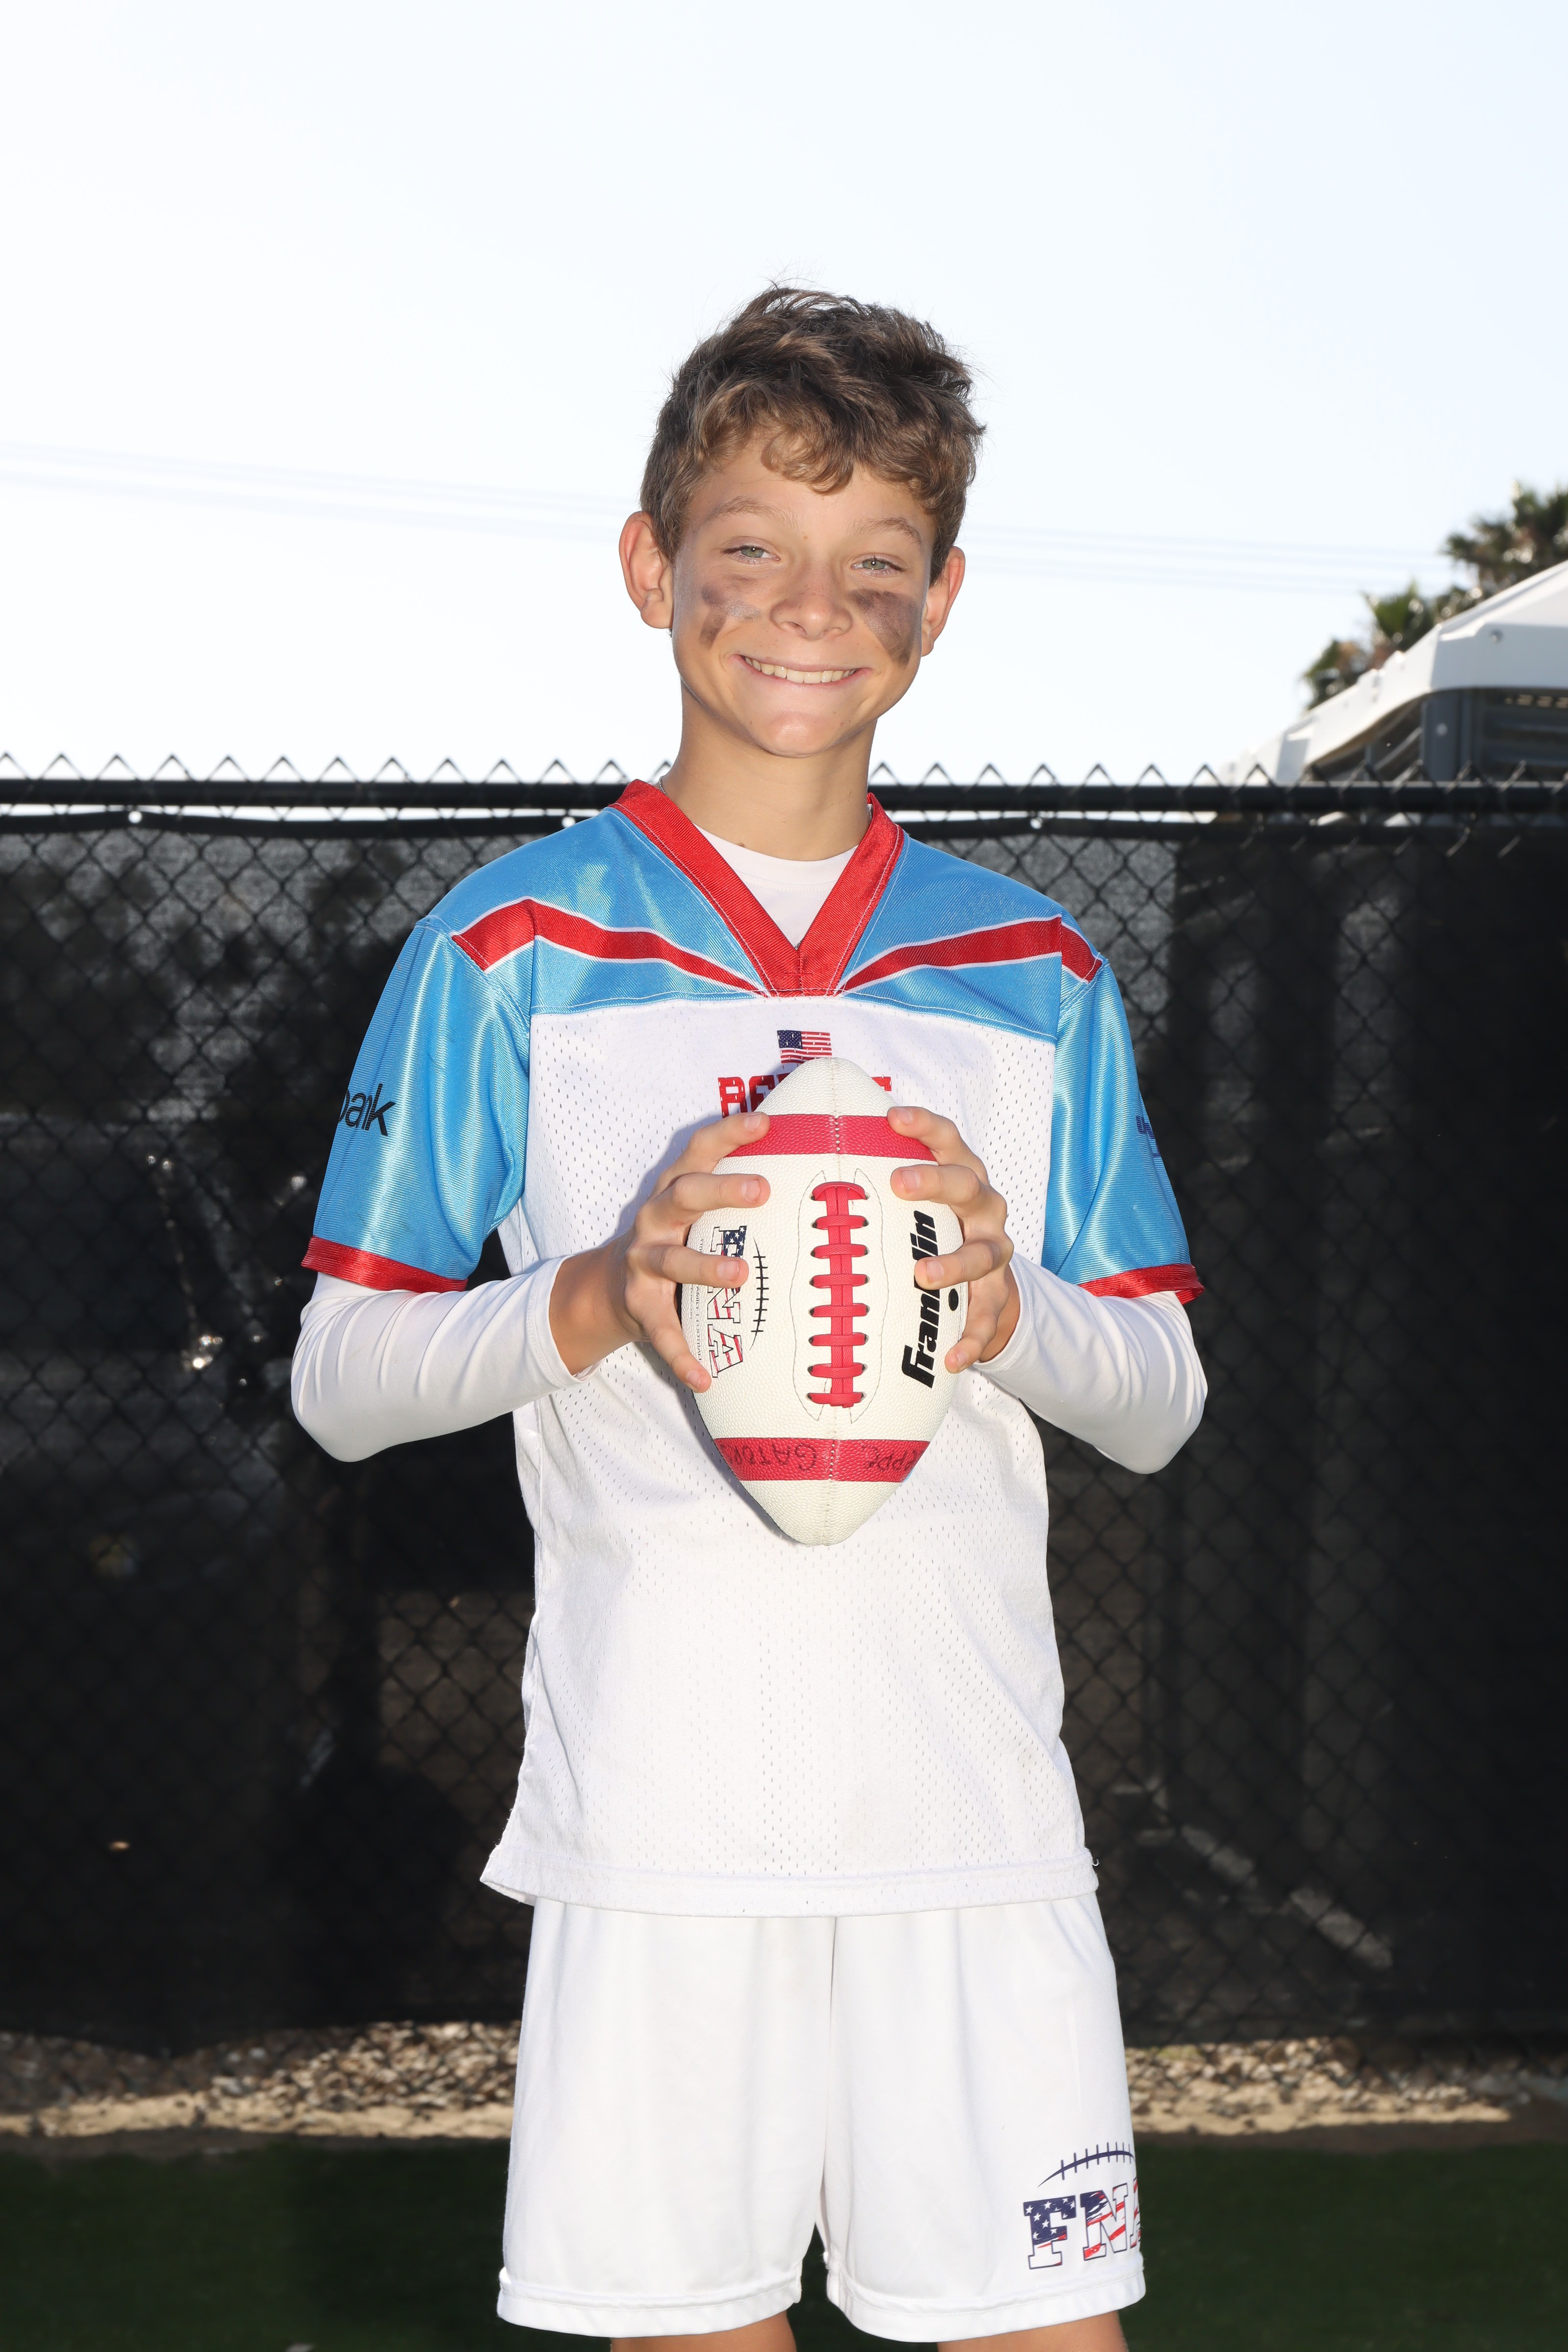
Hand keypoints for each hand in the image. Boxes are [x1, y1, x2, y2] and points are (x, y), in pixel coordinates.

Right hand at [549, 1112, 771, 1387]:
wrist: (606, 1287)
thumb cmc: (675, 1239)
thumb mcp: (694, 1210)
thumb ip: (734, 1193)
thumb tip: (809, 1171)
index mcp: (675, 1189)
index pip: (699, 1151)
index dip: (729, 1133)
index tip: (765, 1121)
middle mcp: (656, 1219)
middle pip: (685, 1196)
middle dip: (721, 1190)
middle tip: (762, 1190)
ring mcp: (643, 1262)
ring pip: (673, 1261)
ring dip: (706, 1267)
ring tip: (741, 1276)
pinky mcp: (638, 1305)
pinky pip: (661, 1332)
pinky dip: (682, 1356)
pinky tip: (704, 1377)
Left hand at [886, 1105, 1018, 1371]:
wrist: (988, 1272)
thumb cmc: (932, 1221)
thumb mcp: (914, 1195)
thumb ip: (875, 1174)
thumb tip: (801, 1148)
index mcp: (962, 1172)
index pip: (947, 1138)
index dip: (924, 1124)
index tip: (891, 1116)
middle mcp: (984, 1206)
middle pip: (967, 1184)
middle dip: (934, 1181)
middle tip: (897, 1182)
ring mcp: (994, 1249)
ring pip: (982, 1252)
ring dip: (953, 1263)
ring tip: (921, 1275)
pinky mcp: (998, 1293)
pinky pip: (987, 1318)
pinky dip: (972, 1338)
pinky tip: (950, 1358)